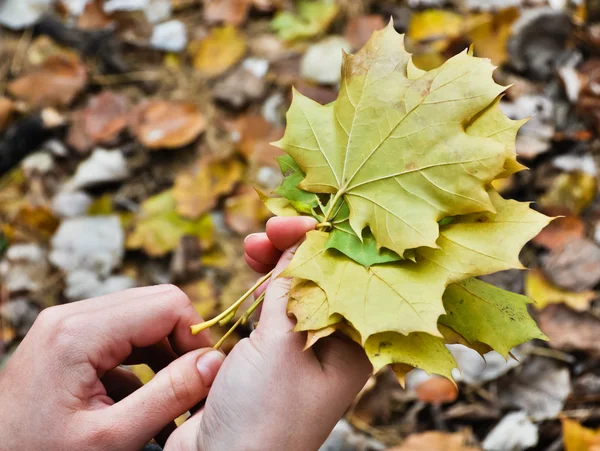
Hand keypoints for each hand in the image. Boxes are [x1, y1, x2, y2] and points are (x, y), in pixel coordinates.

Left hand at [0, 285, 224, 450]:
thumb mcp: (111, 438)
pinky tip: (144, 402)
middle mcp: (70, 316)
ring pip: (140, 319)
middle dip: (182, 343)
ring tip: (174, 398)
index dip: (196, 336)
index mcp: (78, 332)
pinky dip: (141, 363)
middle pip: (154, 305)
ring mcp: (65, 325)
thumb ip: (169, 396)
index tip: (206, 376)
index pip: (166, 304)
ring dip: (164, 355)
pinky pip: (119, 337)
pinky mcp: (66, 340)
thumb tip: (215, 362)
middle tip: (193, 386)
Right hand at [166, 217, 372, 450]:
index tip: (297, 222)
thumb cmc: (266, 415)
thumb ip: (291, 286)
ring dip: (278, 262)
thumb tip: (303, 238)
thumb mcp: (283, 343)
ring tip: (254, 244)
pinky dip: (264, 285)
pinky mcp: (272, 353)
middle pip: (324, 277)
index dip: (327, 241)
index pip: (350, 275)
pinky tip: (255, 270)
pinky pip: (274, 308)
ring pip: (296, 289)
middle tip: (271, 229)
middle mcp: (333, 342)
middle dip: (298, 248)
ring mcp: (302, 347)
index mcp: (354, 342)